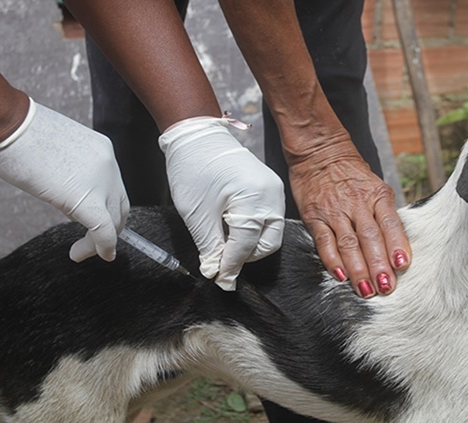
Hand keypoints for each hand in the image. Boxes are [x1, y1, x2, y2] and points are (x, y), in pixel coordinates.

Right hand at [0, 98, 128, 261]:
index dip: (107, 209)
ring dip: (99, 242)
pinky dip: (101, 247)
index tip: (94, 224)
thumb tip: (66, 190)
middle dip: (110, 228)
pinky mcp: (87, 199)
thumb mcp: (57, 148)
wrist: (9, 124)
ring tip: (79, 251)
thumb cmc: (19, 132)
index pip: (114, 187)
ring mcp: (101, 181)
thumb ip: (71, 168)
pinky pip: (103, 231)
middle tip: (91, 244)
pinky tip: (83, 254)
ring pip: (113, 221)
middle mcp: (109, 164)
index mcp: (102, 150)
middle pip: (119, 206)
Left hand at [159, 117, 284, 289]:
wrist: (196, 135)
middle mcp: (272, 196)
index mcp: (255, 199)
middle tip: (220, 261)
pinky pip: (267, 218)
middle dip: (245, 257)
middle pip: (267, 244)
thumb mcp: (197, 214)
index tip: (220, 280)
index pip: (246, 245)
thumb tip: (217, 272)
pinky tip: (230, 229)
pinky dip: (251, 230)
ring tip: (223, 243)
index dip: (231, 265)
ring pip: (270, 233)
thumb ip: (210, 247)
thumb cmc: (194, 167)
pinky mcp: (269, 188)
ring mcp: (274, 191)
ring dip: (248, 245)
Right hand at [288, 141, 410, 297]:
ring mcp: (335, 211)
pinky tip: (340, 275)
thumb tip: (398, 247)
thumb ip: (385, 215)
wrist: (319, 152)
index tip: (402, 265)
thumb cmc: (350, 173)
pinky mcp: (314, 216)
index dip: (396, 245)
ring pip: (349, 244)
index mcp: (378, 195)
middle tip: (386, 287)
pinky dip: (332, 260)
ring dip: (358, 270)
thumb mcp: (376, 187)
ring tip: (366, 290)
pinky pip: (324, 242)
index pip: (390, 223)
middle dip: (379, 265)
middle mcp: (357, 203)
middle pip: (370, 238)